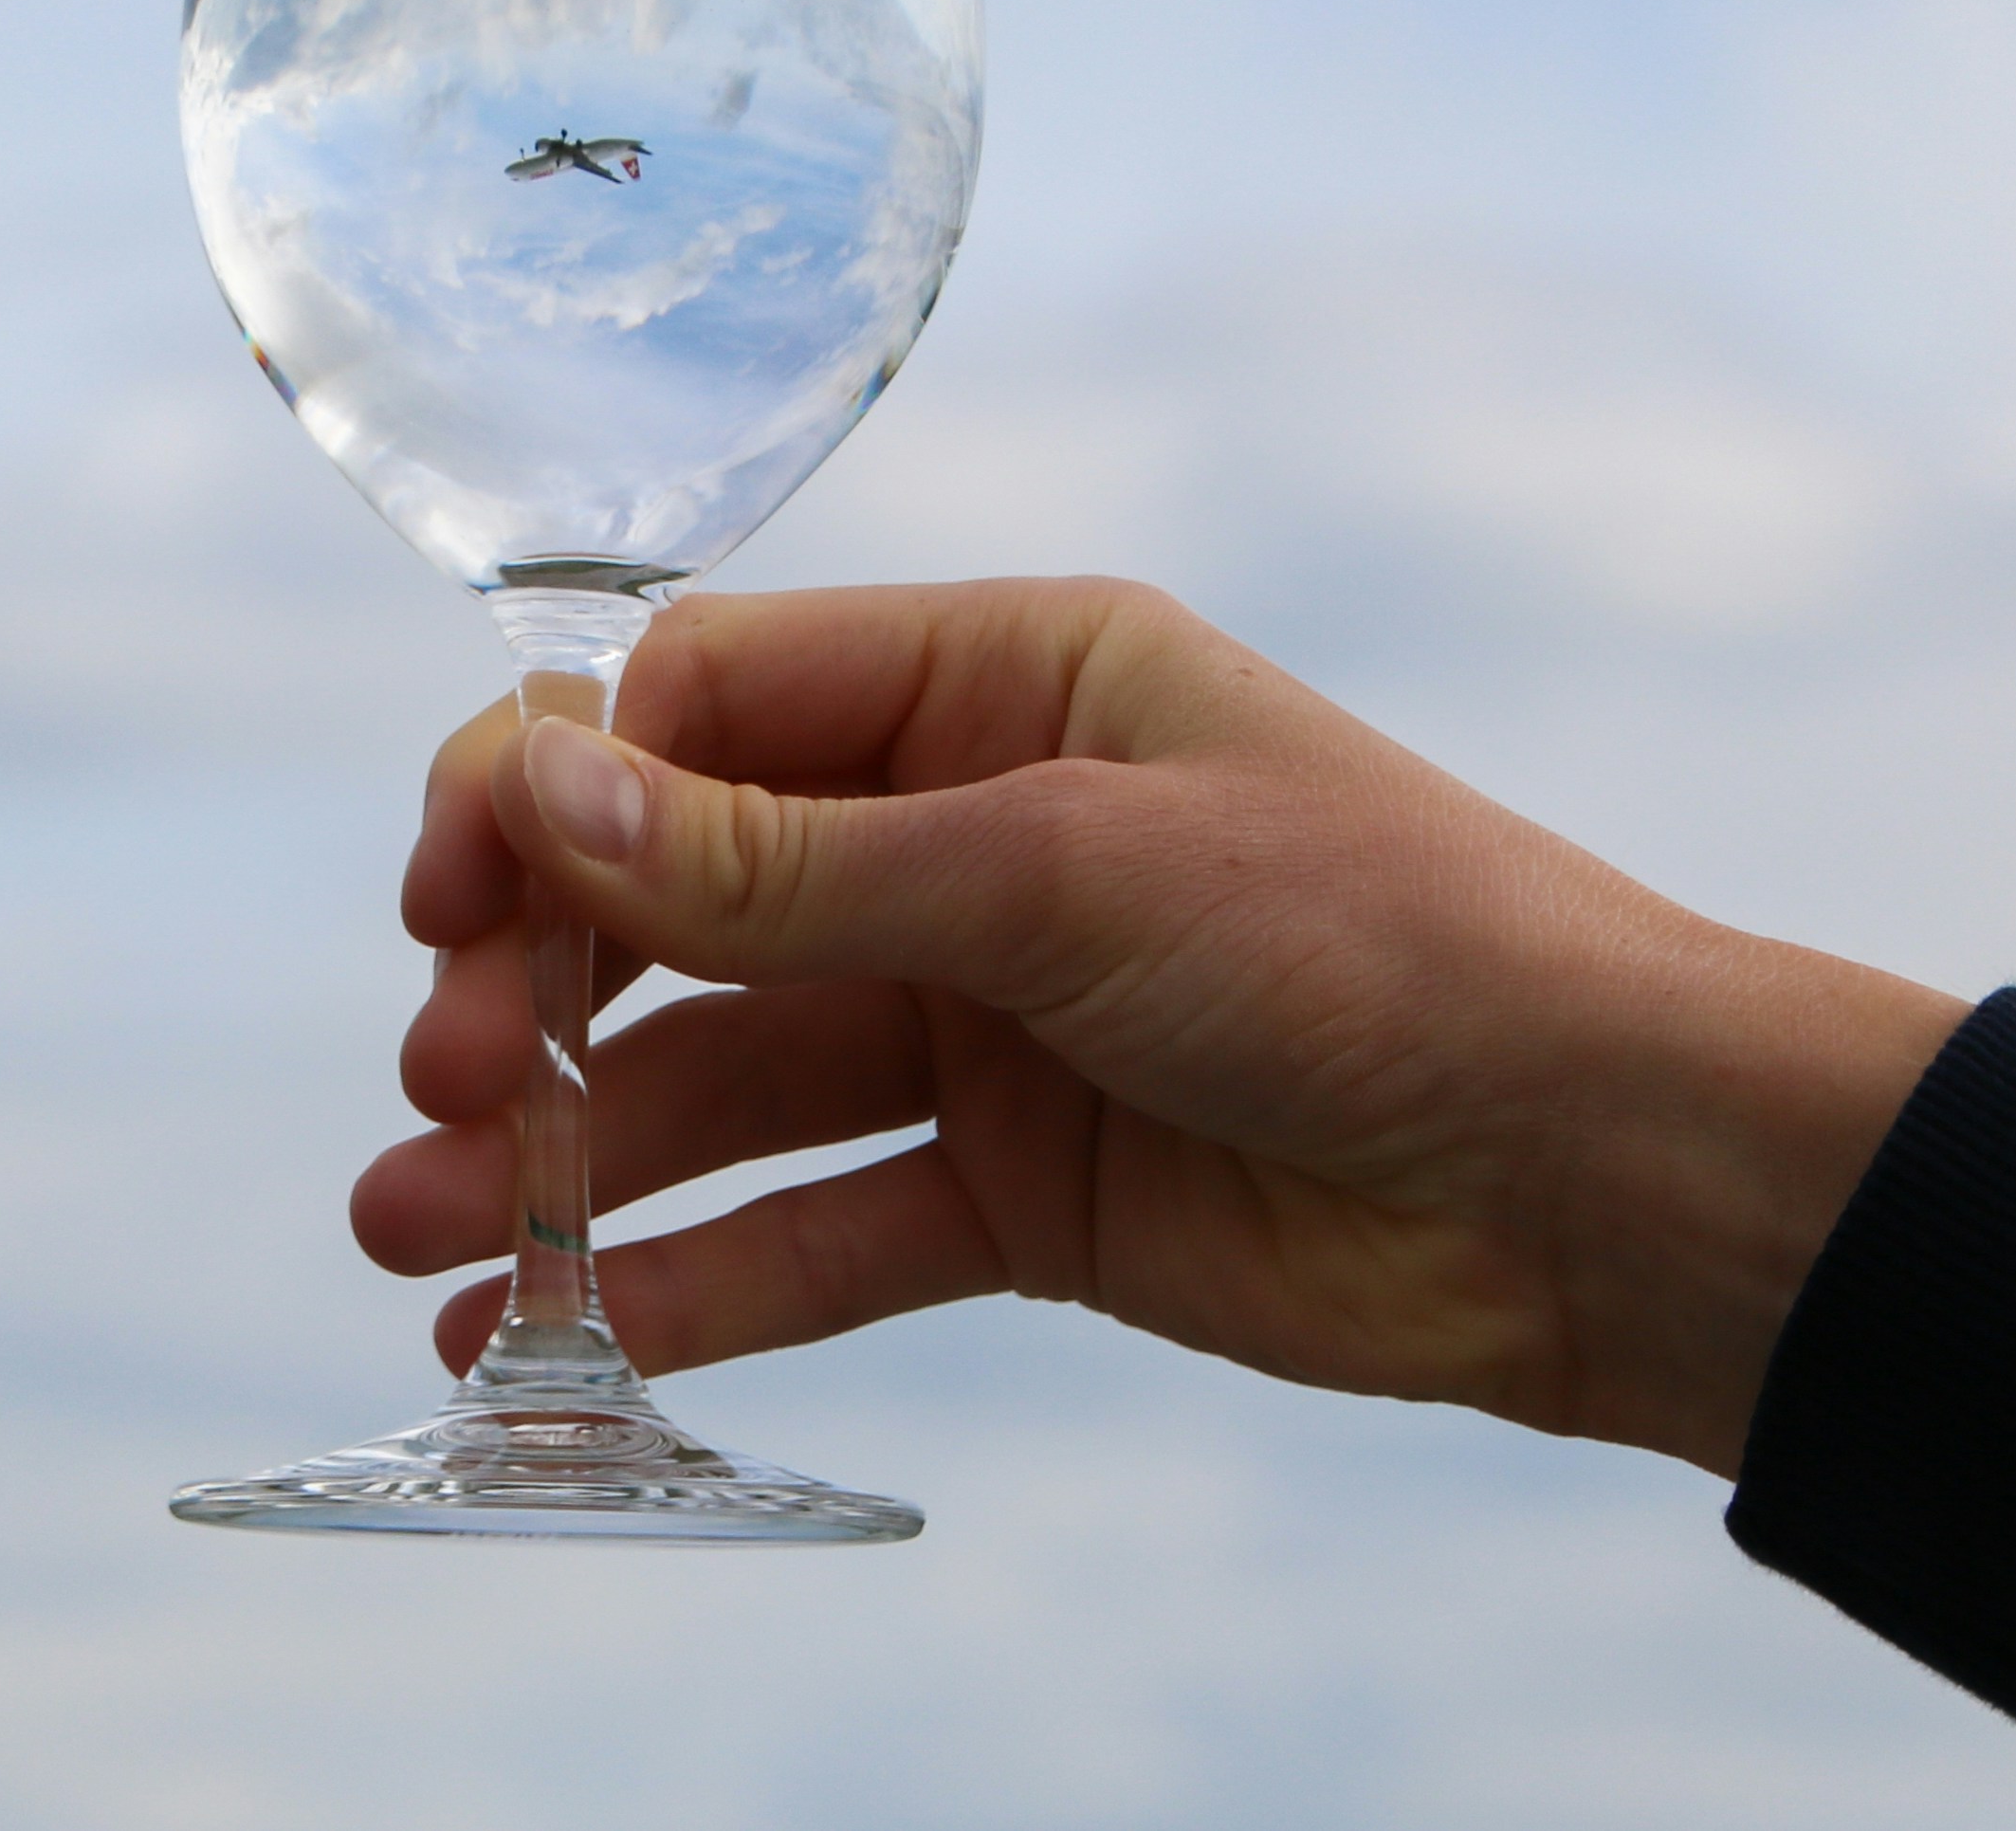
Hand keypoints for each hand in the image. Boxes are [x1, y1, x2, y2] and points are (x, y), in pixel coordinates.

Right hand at [357, 577, 1966, 1476]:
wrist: (1598, 1173)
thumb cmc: (1377, 941)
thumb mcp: (1059, 872)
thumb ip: (785, 863)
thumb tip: (537, 786)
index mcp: (998, 682)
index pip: (705, 704)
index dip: (553, 791)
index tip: (445, 901)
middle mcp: (972, 832)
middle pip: (686, 897)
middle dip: (544, 988)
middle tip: (446, 1088)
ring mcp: (991, 1017)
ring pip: (729, 1078)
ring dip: (573, 1155)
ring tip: (417, 1237)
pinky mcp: (1023, 1189)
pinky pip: (819, 1224)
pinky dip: (693, 1279)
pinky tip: (560, 1333)